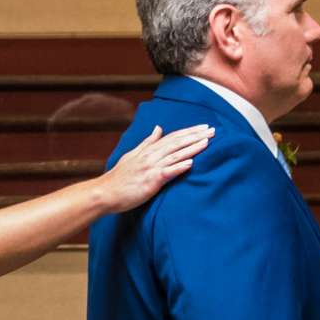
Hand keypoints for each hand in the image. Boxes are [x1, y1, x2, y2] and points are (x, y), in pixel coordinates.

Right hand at [98, 124, 214, 211]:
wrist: (105, 192)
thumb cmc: (119, 177)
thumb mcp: (133, 155)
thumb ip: (147, 142)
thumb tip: (158, 128)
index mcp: (149, 150)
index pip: (173, 137)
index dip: (190, 131)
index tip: (204, 127)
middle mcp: (151, 156)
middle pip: (177, 142)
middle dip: (196, 136)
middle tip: (213, 130)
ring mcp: (150, 168)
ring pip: (175, 155)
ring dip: (192, 148)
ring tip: (207, 142)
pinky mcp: (150, 181)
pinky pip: (167, 173)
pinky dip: (179, 167)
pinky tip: (191, 163)